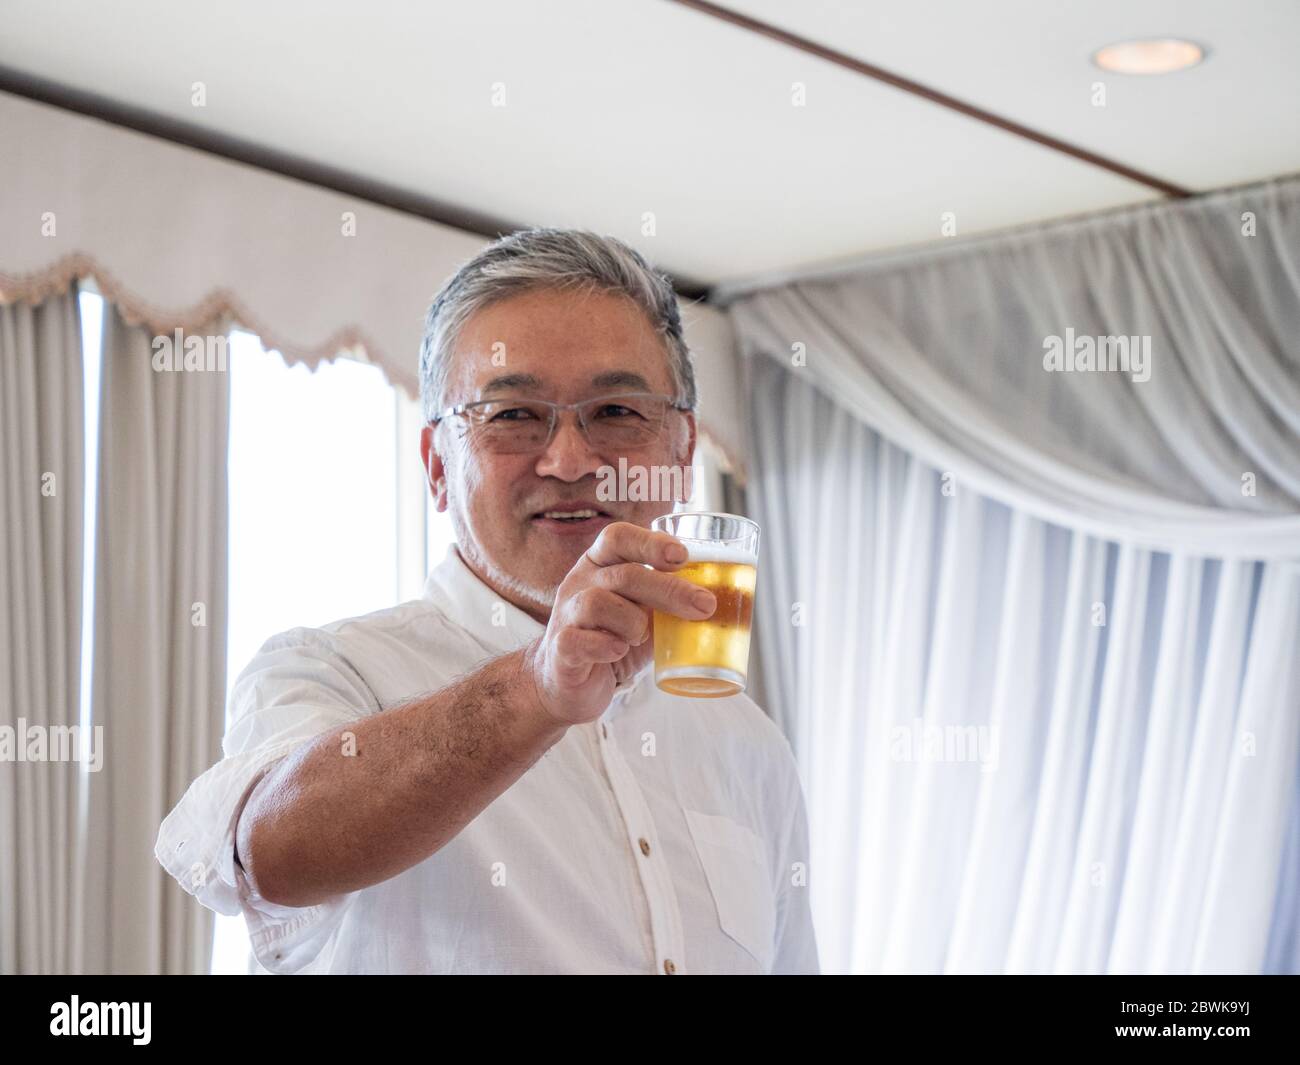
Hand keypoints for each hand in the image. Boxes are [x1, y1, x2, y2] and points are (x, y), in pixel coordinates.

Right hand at [524, 521, 716, 725]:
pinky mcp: (561, 650)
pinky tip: (619, 651)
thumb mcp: (643, 614)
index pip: (618, 537)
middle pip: (622, 574)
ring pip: (596, 603)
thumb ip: (669, 601)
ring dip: (631, 621)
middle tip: (704, 606)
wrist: (569, 683)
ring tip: (641, 636)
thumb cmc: (612, 639)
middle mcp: (580, 583)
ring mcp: (566, 615)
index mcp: (600, 565)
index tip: (683, 556)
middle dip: (668, 589)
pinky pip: (576, 640)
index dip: (650, 542)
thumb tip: (724, 596)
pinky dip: (603, 645)